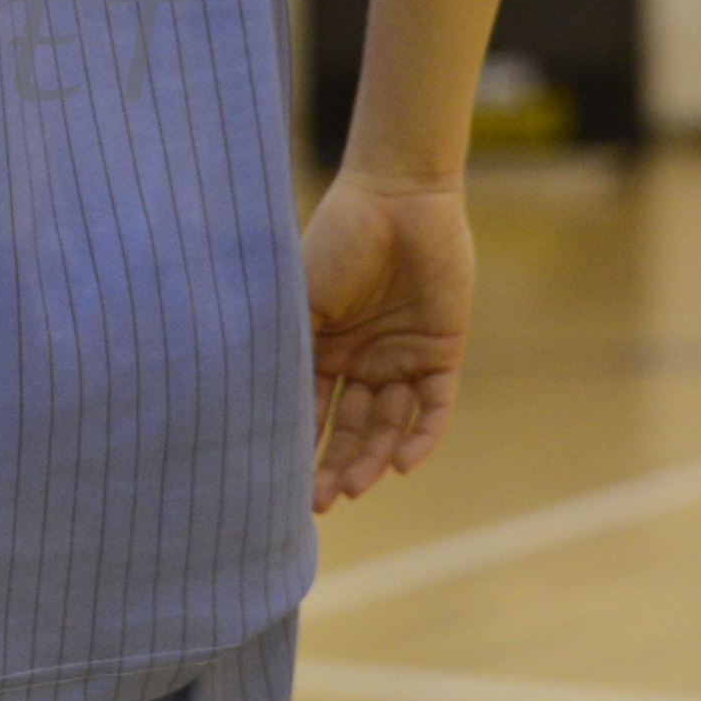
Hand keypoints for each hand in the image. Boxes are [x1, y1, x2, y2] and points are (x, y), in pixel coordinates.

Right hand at [302, 171, 470, 513]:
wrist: (397, 198)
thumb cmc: (340, 239)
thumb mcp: (302, 297)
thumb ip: (291, 349)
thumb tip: (259, 408)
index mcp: (325, 347)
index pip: (311, 410)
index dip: (300, 446)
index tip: (284, 483)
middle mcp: (363, 360)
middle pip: (349, 427)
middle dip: (336, 465)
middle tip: (322, 502)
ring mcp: (402, 358)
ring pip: (388, 425)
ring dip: (373, 458)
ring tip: (358, 488)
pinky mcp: (440, 353)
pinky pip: (433, 408)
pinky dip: (420, 437)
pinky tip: (402, 464)